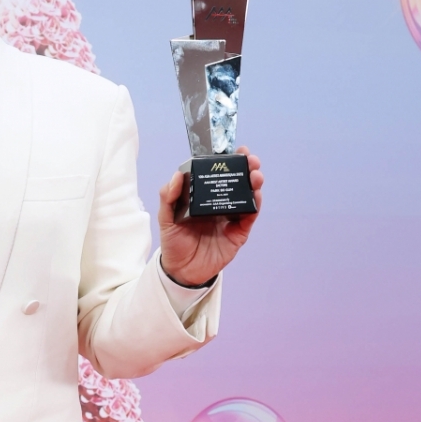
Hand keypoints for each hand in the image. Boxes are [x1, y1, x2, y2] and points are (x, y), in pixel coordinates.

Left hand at [158, 146, 262, 286]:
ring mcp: (231, 217)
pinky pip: (249, 216)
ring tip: (255, 175)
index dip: (228, 161)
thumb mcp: (166, 219)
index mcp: (203, 197)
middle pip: (237, 180)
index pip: (218, 174)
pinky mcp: (239, 233)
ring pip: (247, 195)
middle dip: (247, 167)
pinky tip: (255, 196)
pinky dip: (254, 205)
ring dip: (254, 182)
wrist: (181, 271)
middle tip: (250, 159)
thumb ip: (168, 198)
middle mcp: (219, 203)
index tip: (235, 150)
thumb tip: (176, 175)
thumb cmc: (174, 243)